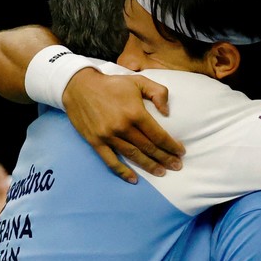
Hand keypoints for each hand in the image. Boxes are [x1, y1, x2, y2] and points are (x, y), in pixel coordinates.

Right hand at [61, 68, 184, 183]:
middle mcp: (122, 127)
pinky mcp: (96, 142)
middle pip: (149, 148)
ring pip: (133, 156)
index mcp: (135, 112)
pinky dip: (123, 172)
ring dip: (149, 166)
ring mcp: (108, 136)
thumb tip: (167, 112)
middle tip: (177, 166)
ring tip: (161, 172)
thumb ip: (158, 92)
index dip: (171, 145)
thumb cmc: (112, 84)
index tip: (181, 152)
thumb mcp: (138, 81)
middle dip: (165, 158)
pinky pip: (111, 161)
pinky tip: (134, 179)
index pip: (158, 135)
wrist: (79, 86)